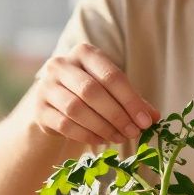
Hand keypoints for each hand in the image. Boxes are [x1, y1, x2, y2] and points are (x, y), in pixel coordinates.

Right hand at [30, 43, 158, 146]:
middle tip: (134, 132)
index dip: (130, 100)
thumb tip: (154, 117)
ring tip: (119, 138)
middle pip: (92, 91)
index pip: (111, 75)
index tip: (146, 121)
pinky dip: (86, 135)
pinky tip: (101, 141)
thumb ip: (133, 101)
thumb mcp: (112, 91)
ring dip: (102, 127)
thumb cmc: (90, 94)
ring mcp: (46, 86)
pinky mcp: (39, 110)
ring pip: (76, 109)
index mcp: (84, 53)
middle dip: (116, 114)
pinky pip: (65, 125)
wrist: (53, 103)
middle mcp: (61, 65)